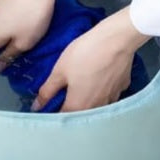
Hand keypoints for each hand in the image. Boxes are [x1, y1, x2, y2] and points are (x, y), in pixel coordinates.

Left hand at [31, 7, 150, 111]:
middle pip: (80, 115)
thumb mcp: (59, 71)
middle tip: (64, 96)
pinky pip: (108, 96)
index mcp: (77, 106)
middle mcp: (96, 108)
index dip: (54, 114)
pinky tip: (99, 81)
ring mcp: (112, 99)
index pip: (62, 119)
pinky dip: (101, 93)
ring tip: (82, 87)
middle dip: (70, 109)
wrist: (116, 40)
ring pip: (96, 107)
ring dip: (87, 102)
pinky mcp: (122, 88)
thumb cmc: (84, 54)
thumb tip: (37, 106)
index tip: (48, 108)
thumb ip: (47, 91)